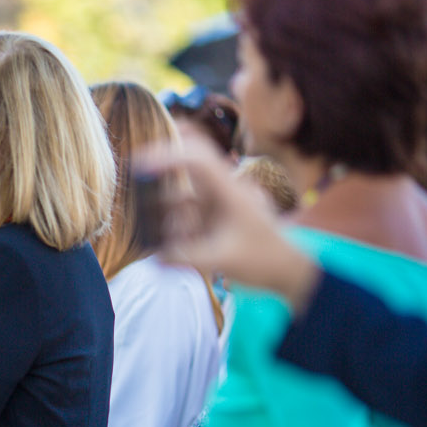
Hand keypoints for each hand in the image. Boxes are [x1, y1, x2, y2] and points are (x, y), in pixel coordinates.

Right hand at [140, 133, 321, 309]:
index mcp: (230, 190)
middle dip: (161, 170)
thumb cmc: (264, 260)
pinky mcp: (216, 220)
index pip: (197, 159)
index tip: (141, 164)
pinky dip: (174, 226)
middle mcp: (223, 191)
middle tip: (136, 178)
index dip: (168, 156)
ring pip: (184, 194)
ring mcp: (220, 205)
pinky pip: (188, 215)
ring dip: (165, 208)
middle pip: (189, 164)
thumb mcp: (224, 260)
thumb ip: (187, 259)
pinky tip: (166, 248)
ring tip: (152, 230)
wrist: (290, 270)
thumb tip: (155, 259)